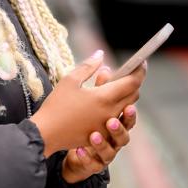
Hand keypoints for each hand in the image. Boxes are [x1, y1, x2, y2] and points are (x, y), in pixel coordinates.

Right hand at [30, 51, 144, 157]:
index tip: (140, 61)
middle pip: (134, 94)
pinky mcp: (102, 133)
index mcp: (105, 97)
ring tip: (111, 86)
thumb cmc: (56, 105)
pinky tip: (102, 102)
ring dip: (125, 95)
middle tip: (124, 72)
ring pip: (127, 107)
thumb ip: (88, 66)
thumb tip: (101, 54)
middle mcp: (111, 112)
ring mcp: (108, 125)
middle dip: (133, 81)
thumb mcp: (70, 80)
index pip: (133, 82)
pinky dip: (116, 107)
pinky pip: (117, 117)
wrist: (46, 133)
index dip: (140, 70)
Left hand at [61, 95, 137, 182]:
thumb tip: (105, 67)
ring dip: (103, 143)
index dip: (132, 101)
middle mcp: (114, 137)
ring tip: (94, 134)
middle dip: (122, 124)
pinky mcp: (93, 163)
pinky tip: (79, 149)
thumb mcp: (90, 101)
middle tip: (112, 118)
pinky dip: (87, 157)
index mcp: (116, 119)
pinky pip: (93, 163)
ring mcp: (106, 151)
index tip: (132, 91)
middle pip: (125, 131)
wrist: (67, 144)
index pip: (128, 110)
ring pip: (111, 150)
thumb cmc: (82, 119)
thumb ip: (99, 87)